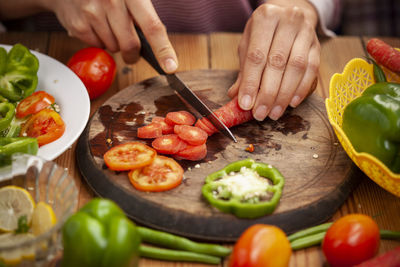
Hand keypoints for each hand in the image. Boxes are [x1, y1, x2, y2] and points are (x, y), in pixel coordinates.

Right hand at [42, 0, 177, 70]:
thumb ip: (143, 14)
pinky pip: (96, 46)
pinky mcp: (78, 24)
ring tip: (107, 23)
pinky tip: (94, 24)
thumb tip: (159, 45)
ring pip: (113, 48)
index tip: (171, 67)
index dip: (163, 50)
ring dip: (114, 43)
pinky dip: (99, 40)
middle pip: (130, 45)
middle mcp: (111, 1)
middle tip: (132, 49)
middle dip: (133, 54)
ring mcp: (92, 12)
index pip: (152, 27)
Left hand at [227, 0, 319, 120]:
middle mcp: (287, 20)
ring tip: (274, 113)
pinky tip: (292, 103)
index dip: (251, 83)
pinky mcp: (317, 45)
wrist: (288, 16)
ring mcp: (305, 31)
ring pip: (296, 68)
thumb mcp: (248, 45)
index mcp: (265, 18)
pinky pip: (312, 70)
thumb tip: (236, 97)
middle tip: (260, 114)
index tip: (246, 104)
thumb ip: (244, 71)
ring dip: (284, 95)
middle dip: (268, 93)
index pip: (256, 56)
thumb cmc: (264, 33)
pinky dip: (301, 89)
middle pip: (277, 63)